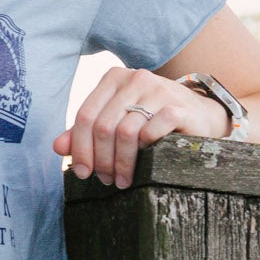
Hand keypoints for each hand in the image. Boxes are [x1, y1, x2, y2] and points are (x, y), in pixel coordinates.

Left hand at [52, 67, 228, 190]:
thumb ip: (87, 132)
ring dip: (121, 163)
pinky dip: (144, 151)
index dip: (79, 148)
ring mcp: (157, 89)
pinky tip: (146, 164)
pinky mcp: (177, 106)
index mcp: (114, 78)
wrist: (202, 116)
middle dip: (101, 159)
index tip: (81, 172)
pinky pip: (151, 132)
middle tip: (106, 180)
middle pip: (103, 126)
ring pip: (124, 132)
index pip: (85, 115)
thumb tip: (57, 147)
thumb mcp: (119, 122)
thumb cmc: (153, 121)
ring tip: (122, 180)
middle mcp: (134, 78)